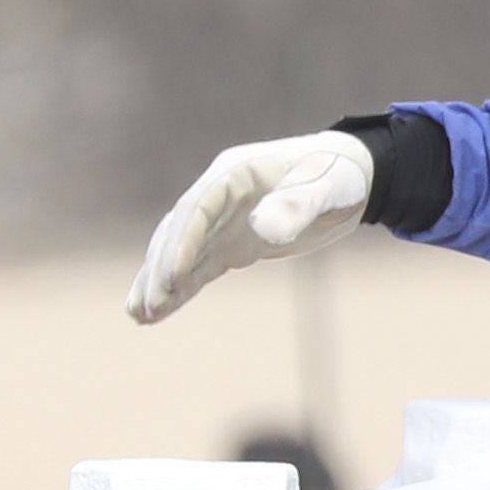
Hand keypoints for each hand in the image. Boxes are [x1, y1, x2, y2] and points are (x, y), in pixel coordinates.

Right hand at [126, 129, 377, 324]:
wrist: (350, 176)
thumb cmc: (338, 175)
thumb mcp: (327, 188)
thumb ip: (298, 205)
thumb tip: (262, 228)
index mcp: (236, 173)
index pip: (197, 209)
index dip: (182, 242)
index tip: (170, 276)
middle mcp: (219, 194)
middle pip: (179, 231)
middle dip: (161, 269)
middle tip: (148, 307)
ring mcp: (222, 220)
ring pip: (179, 250)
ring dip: (158, 281)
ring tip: (139, 315)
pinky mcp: (230, 244)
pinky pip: (197, 267)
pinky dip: (178, 288)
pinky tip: (157, 312)